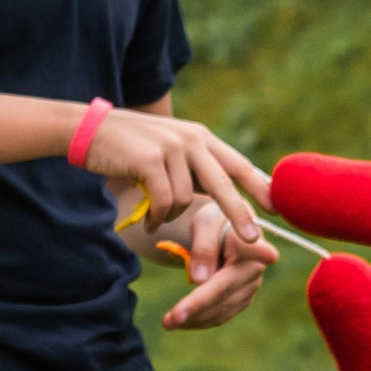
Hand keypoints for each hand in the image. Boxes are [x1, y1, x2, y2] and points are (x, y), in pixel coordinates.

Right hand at [86, 105, 272, 248]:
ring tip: (156, 217)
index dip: (260, 188)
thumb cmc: (133, 148)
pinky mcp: (150, 160)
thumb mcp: (171, 151)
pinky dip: (158, 217)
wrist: (92, 131)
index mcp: (202, 138)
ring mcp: (171, 148)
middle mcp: (192, 140)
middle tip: (253, 239)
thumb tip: (226, 197)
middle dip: (240, 214)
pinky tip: (149, 221)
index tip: (278, 209)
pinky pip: (164, 200)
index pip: (239, 165)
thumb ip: (196, 167)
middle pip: (225, 183)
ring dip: (172, 215)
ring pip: (186, 199)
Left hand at [146, 195, 271, 332]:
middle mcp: (255, 270)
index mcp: (250, 245)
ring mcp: (251, 287)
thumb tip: (199, 280)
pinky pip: (221, 314)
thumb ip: (203, 246)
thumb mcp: (205, 223)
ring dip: (195, 320)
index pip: (250, 252)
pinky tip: (180, 322)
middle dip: (196, 309)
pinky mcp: (242, 299)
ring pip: (221, 310)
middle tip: (168, 321)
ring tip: (167, 324)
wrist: (225, 229)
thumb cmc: (214, 221)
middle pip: (224, 293)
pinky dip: (200, 320)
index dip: (259, 255)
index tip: (271, 255)